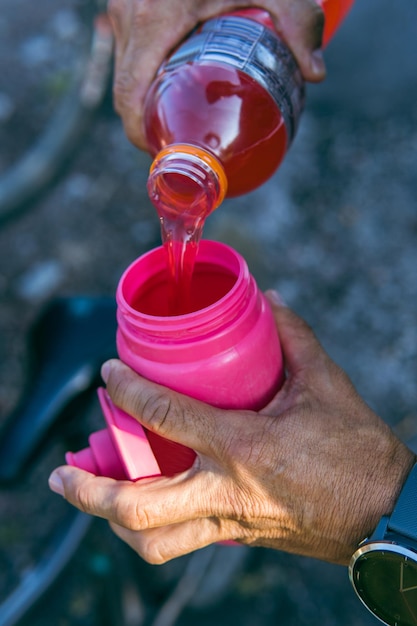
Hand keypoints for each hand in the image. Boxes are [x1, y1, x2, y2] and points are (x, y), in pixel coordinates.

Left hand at [49, 294, 414, 564]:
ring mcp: (230, 520)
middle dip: (90, 493)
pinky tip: (144, 506)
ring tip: (92, 497)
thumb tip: (269, 299)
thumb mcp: (327, 384)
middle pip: (139, 506)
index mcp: (245, 445)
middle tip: (61, 475)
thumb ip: (293, 336)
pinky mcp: (238, 536)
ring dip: (111, 522)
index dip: (126, 390)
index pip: (165, 415)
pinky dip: (151, 528)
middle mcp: (228, 490)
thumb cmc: (358, 451)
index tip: (108, 374)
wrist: (385, 513)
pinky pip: (180, 543)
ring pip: (153, 542)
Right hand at [107, 0, 325, 148]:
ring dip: (148, 103)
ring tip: (182, 121)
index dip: (142, 136)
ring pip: (125, 74)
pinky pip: (127, 53)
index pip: (129, 96)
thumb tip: (316, 75)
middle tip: (184, 146)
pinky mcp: (127, 3)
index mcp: (155, 17)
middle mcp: (129, 15)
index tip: (166, 156)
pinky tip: (171, 87)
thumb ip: (298, 23)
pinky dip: (144, 77)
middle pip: (125, 93)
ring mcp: (123, 7)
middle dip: (150, 126)